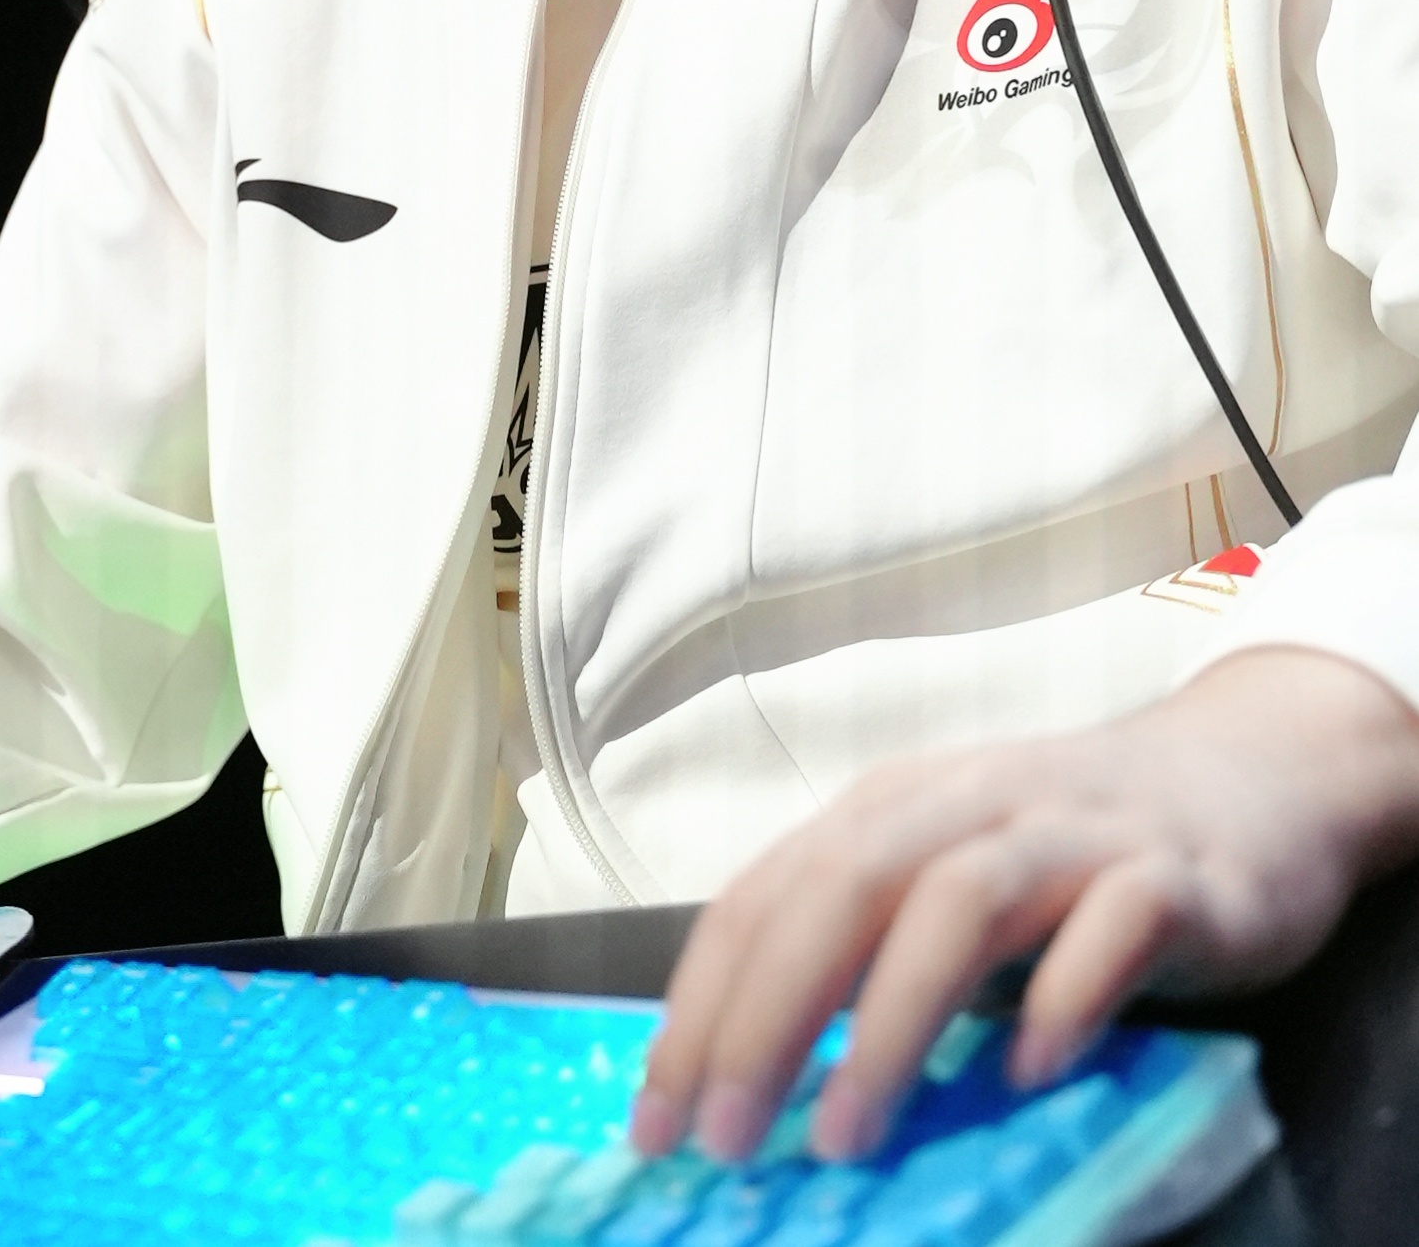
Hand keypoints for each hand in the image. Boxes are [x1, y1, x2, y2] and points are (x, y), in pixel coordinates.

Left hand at [632, 648, 1418, 1167]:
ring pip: (961, 902)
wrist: (1253, 773)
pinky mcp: (1177, 876)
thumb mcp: (950, 867)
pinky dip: (1064, 996)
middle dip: (768, 1015)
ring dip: (892, 1021)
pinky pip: (1113, 927)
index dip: (701, 1004)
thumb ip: (868, 939)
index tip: (656, 1120)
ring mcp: (1076, 832)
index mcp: (897, 804)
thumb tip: (753, 1068)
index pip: (769, 892)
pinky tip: (1031, 1071)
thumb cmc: (1073, 843)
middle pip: (845, 887)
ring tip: (848, 1134)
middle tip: (725, 1137)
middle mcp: (972, 801)